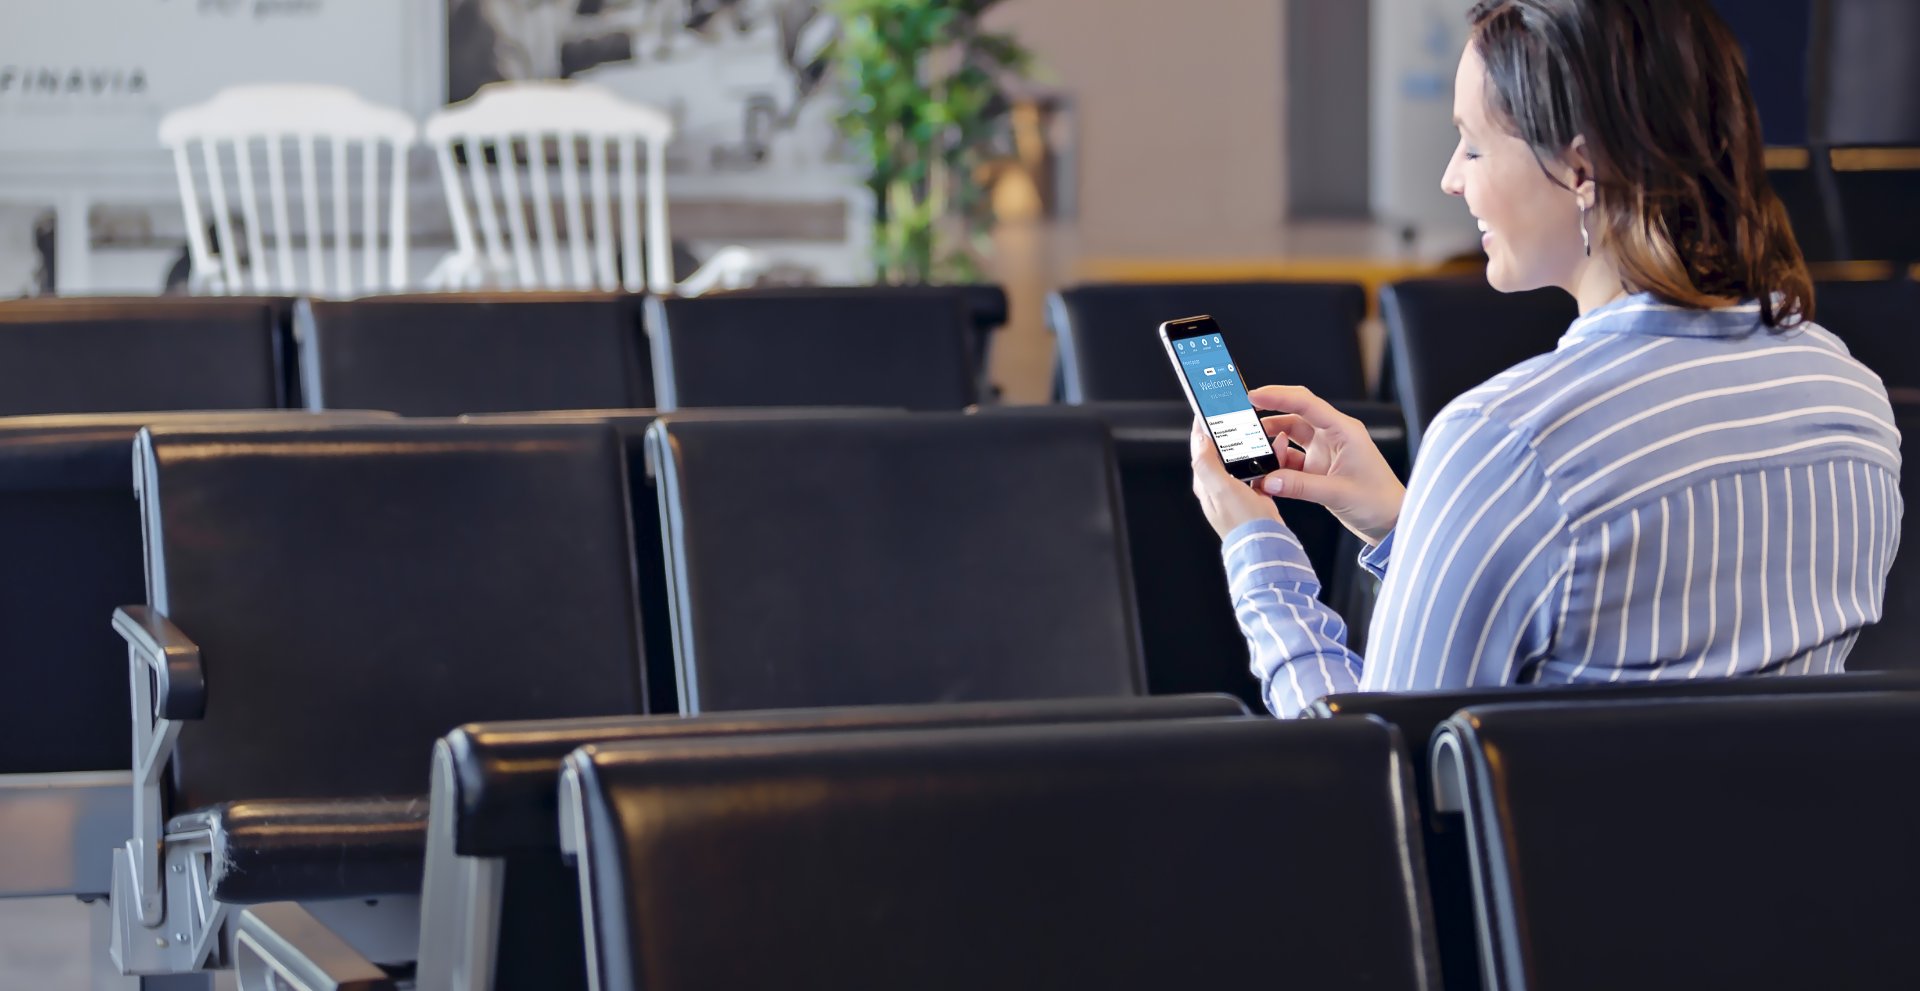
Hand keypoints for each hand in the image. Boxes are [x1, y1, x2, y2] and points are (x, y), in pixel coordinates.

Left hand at [1189, 418, 1281, 539]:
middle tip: (1234, 415)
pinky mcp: (1253, 496)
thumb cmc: (1242, 523)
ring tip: (1257, 429)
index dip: (1201, 427)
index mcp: (1205, 484)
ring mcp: (1235, 492)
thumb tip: (1199, 439)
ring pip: (1241, 460)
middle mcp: (1217, 487)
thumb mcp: (1220, 489)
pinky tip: (1274, 452)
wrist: (1265, 546)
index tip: (1205, 410)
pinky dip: (1266, 459)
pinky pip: (1258, 471)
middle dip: (1228, 432)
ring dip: (1249, 444)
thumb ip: (1207, 463)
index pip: (1199, 448)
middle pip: (1220, 452)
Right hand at [1248, 385, 1404, 544]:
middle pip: (1294, 417)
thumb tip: (1268, 480)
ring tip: (1251, 452)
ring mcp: (1325, 452)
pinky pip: (1291, 461)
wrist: (1390, 523)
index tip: (1252, 396)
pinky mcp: (1319, 469)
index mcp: (1343, 431)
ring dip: (1271, 444)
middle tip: (1243, 422)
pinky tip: (1265, 474)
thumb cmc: (1378, 502)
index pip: (1306, 403)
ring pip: (1289, 438)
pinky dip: (1277, 466)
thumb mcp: (1338, 493)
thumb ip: (1300, 486)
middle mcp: (1333, 437)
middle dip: (1268, 417)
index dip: (1278, 396)